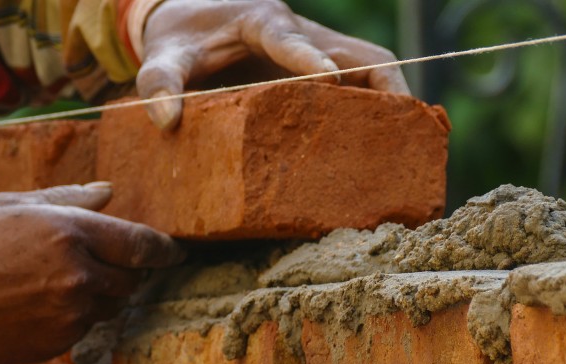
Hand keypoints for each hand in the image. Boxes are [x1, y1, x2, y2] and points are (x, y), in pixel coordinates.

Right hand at [0, 183, 183, 363]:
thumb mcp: (12, 206)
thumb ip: (68, 199)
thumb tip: (109, 193)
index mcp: (71, 232)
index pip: (140, 244)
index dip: (164, 250)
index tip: (175, 253)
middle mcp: (79, 275)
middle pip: (131, 278)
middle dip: (123, 271)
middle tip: (98, 264)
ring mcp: (72, 313)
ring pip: (111, 305)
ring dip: (99, 294)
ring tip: (56, 283)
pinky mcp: (60, 343)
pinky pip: (85, 327)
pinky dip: (76, 316)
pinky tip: (39, 305)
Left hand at [138, 0, 410, 128]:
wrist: (192, 15)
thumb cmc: (180, 36)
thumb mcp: (162, 55)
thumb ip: (159, 81)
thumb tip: (167, 121)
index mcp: (260, 21)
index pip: (288, 36)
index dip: (307, 56)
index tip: (325, 78)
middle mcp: (300, 31)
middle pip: (359, 51)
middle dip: (384, 86)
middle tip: (401, 128)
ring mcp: (317, 49)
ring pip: (371, 66)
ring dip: (391, 100)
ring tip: (406, 144)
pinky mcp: (321, 67)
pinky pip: (361, 83)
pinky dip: (377, 107)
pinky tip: (382, 144)